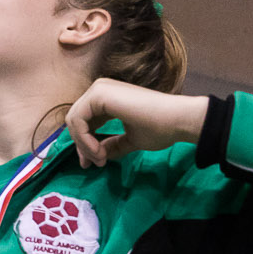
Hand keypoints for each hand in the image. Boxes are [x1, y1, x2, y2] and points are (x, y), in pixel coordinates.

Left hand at [64, 80, 208, 166]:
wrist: (178, 119)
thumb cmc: (160, 127)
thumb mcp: (130, 139)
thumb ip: (112, 144)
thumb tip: (97, 156)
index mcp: (106, 98)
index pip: (84, 121)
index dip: (84, 143)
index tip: (95, 162)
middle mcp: (99, 89)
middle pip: (75, 120)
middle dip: (81, 146)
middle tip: (93, 164)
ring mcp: (98, 89)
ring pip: (74, 121)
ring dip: (83, 145)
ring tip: (100, 159)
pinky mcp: (99, 94)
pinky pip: (78, 120)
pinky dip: (84, 139)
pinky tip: (99, 151)